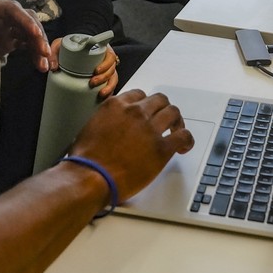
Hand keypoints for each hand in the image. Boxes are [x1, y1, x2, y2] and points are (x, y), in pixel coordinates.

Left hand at [0, 0, 49, 72]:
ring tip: (44, 64)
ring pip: (28, 30)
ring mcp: (2, 27)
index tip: (36, 34)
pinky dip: (34, 52)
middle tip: (44, 53)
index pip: (10, 9)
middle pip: (24, 17)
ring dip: (39, 45)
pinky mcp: (5, 40)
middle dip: (37, 33)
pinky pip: (25, 43)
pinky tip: (40, 64)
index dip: (25, 20)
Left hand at [49, 39, 118, 98]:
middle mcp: (104, 58)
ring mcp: (105, 68)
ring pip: (113, 77)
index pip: (110, 55)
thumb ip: (54, 54)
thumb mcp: (60, 45)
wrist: (68, 50)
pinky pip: (111, 84)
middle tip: (92, 83)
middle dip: (104, 77)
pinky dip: (110, 91)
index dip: (106, 64)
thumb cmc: (66, 47)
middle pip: (112, 68)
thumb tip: (53, 67)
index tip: (96, 71)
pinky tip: (104, 97)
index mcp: (100, 48)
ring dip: (109, 86)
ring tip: (100, 93)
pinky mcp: (103, 77)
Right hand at [67, 90, 193, 202]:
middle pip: (159, 100)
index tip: (147, 113)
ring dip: (176, 122)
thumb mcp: (90, 128)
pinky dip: (187, 139)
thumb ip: (105, 121)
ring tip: (176, 132)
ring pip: (173, 113)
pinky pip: (183, 136)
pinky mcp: (161, 148)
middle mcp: (135, 112)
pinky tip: (183, 146)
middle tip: (165, 121)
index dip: (145, 105)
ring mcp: (150, 128)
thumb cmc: (86, 159)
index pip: (139, 95)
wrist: (91, 176)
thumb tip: (110, 127)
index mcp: (116, 105)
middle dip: (163, 109)